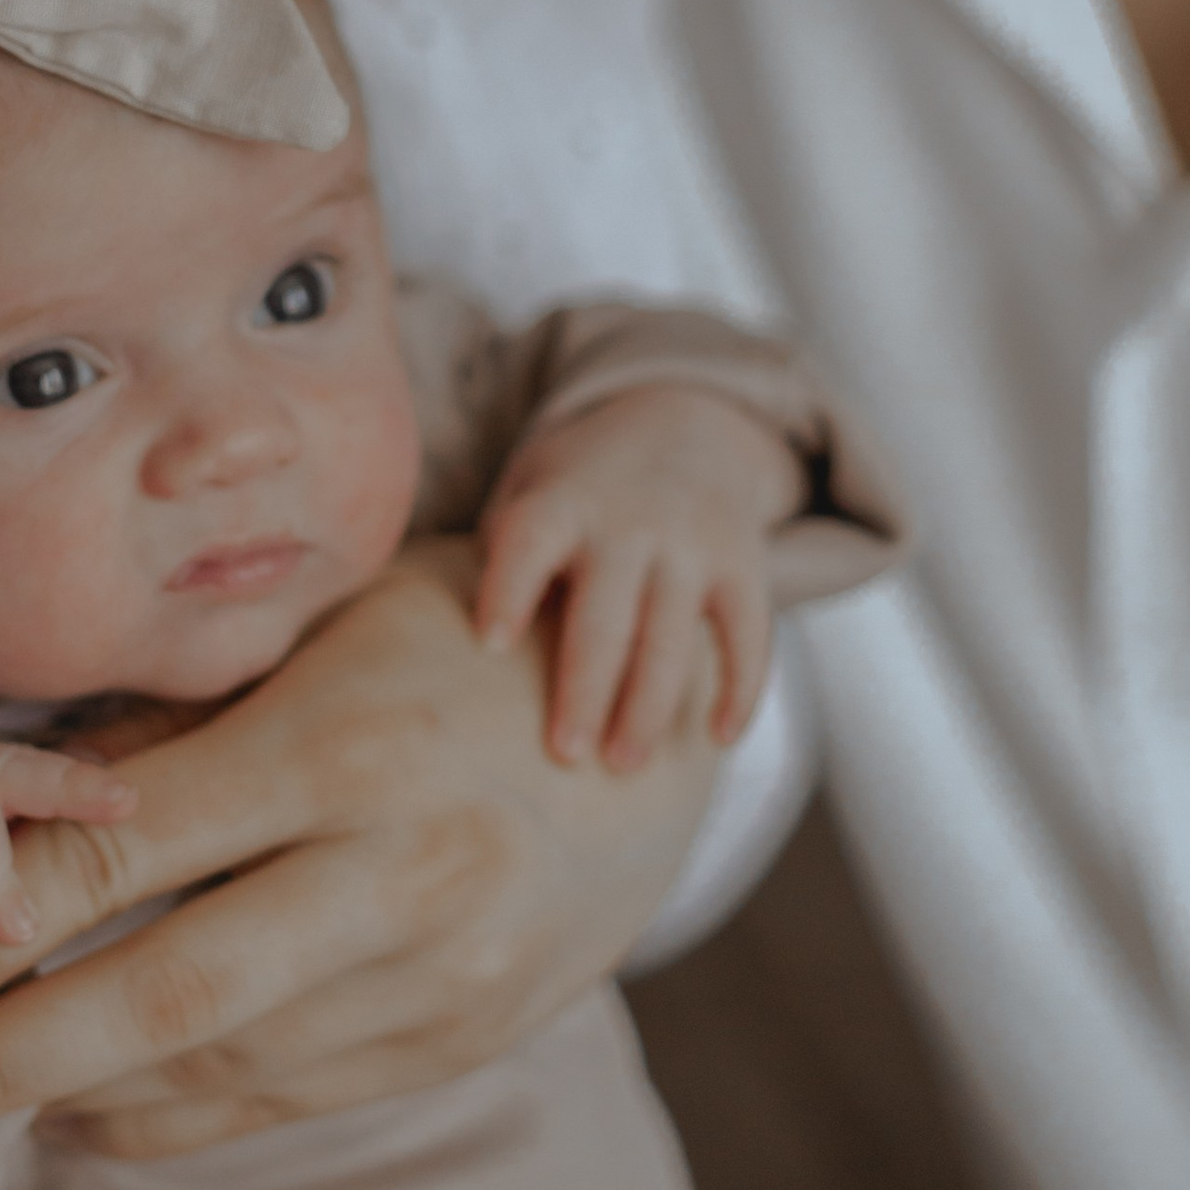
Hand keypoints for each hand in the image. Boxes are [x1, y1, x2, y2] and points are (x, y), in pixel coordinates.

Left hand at [0, 539, 716, 1174]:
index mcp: (349, 744)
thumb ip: (182, 719)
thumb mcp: (331, 627)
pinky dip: (169, 1114)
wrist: (667, 731)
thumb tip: (4, 804)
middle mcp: (401, 872)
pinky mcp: (464, 1041)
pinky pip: (286, 1099)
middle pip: (164, 992)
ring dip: (63, 1104)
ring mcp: (444, 976)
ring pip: (219, 1065)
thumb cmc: (465, 641)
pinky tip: (76, 1116)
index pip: (131, 847)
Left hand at [475, 389, 801, 768]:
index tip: (488, 647)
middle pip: (605, 615)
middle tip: (564, 755)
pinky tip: (719, 738)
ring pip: (671, 637)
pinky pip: (749, 634)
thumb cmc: (577, 490)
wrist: (686, 422)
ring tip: (623, 766)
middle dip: (585, 688)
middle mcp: (629, 522)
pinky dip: (741, 688)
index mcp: (562, 503)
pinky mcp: (743, 566)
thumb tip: (439, 650)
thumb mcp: (529, 491)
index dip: (509, 589)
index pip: (531, 542)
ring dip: (648, 706)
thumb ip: (499, 557)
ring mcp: (691, 544)